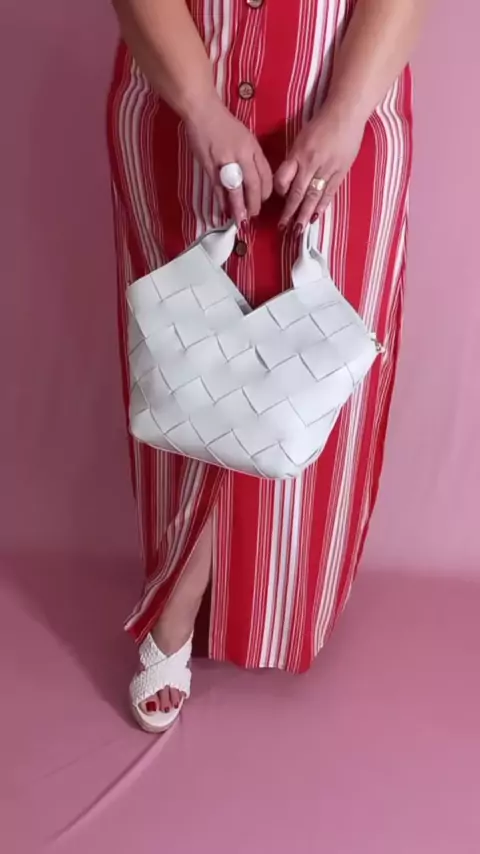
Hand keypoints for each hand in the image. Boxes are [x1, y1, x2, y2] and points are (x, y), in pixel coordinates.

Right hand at [184, 95, 272, 225]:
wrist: (202, 111)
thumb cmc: (223, 124)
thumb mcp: (244, 137)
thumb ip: (250, 156)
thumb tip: (252, 178)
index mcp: (253, 147)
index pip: (266, 174)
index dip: (266, 192)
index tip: (262, 200)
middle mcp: (243, 154)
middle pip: (254, 184)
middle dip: (255, 204)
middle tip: (253, 215)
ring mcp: (226, 160)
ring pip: (237, 189)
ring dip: (239, 207)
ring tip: (241, 220)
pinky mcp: (210, 164)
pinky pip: (218, 187)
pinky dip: (222, 200)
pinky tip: (224, 209)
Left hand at [275, 103, 365, 230]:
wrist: (346, 112)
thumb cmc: (321, 124)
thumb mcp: (300, 139)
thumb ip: (294, 161)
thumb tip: (287, 184)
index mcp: (298, 153)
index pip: (283, 178)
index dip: (279, 191)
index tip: (278, 199)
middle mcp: (311, 162)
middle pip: (298, 192)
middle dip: (289, 213)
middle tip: (283, 229)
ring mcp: (327, 168)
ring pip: (313, 196)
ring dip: (304, 215)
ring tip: (298, 231)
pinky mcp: (341, 171)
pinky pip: (329, 193)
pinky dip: (321, 206)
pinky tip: (315, 218)